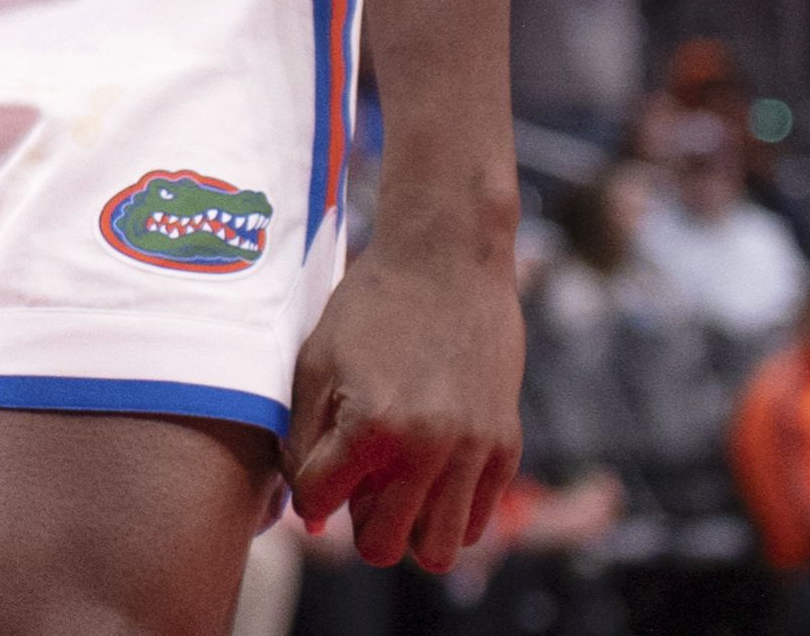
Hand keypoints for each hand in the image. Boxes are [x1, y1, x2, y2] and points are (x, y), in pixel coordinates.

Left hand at [287, 227, 523, 572]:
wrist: (447, 260)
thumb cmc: (370, 305)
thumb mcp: (316, 363)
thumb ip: (304, 437)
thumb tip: (307, 503)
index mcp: (372, 427)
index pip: (321, 503)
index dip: (307, 494)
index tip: (312, 475)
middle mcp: (428, 450)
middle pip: (380, 545)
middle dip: (356, 524)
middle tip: (354, 487)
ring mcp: (473, 453)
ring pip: (436, 550)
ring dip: (406, 530)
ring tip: (392, 490)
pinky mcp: (506, 447)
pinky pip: (476, 521)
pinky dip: (447, 515)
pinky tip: (427, 479)